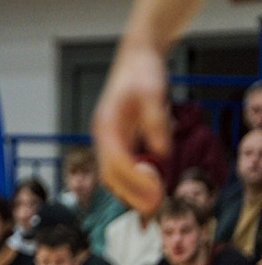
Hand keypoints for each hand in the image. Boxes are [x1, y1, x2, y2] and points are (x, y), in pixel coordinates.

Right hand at [91, 42, 171, 213]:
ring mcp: (107, 137)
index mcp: (106, 127)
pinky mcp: (116, 137)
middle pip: (109, 175)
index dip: (136, 182)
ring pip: (112, 173)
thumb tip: (162, 153)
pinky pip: (119, 165)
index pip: (117, 164)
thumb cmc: (143, 72)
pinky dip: (131, 179)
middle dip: (130, 194)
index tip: (156, 194)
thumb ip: (156, 124)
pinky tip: (149, 184)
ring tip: (152, 201)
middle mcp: (102, 136)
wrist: (136, 56)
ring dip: (130, 190)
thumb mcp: (153, 94)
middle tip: (154, 208)